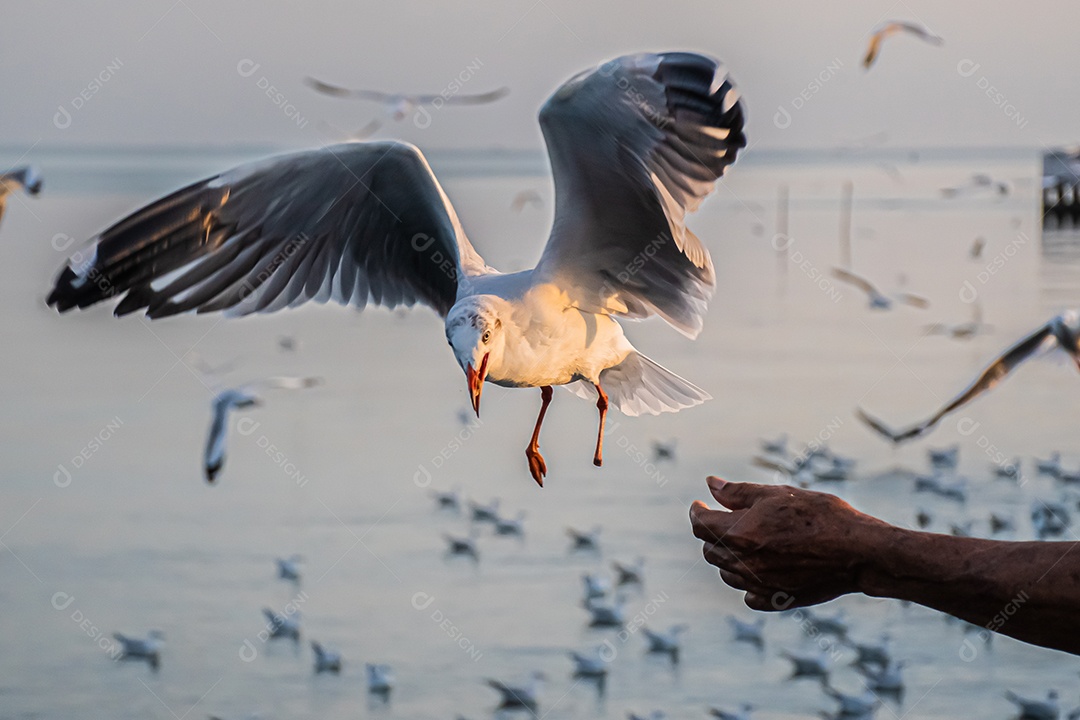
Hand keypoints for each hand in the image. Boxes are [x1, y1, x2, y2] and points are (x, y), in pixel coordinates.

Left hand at [689, 476, 886, 609]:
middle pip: (710, 550)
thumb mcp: (777, 494)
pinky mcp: (777, 600)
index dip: (696, 512)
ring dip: (728, 557)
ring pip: (727, 573)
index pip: (701, 525)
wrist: (858, 551)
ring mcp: (760, 585)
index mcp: (740, 533)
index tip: (700, 504)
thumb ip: (739, 492)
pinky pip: (749, 595)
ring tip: (743, 541)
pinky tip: (760, 568)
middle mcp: (745, 563)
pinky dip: (748, 582)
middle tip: (723, 519)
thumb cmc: (820, 515)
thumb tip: (711, 484)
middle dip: (712, 533)